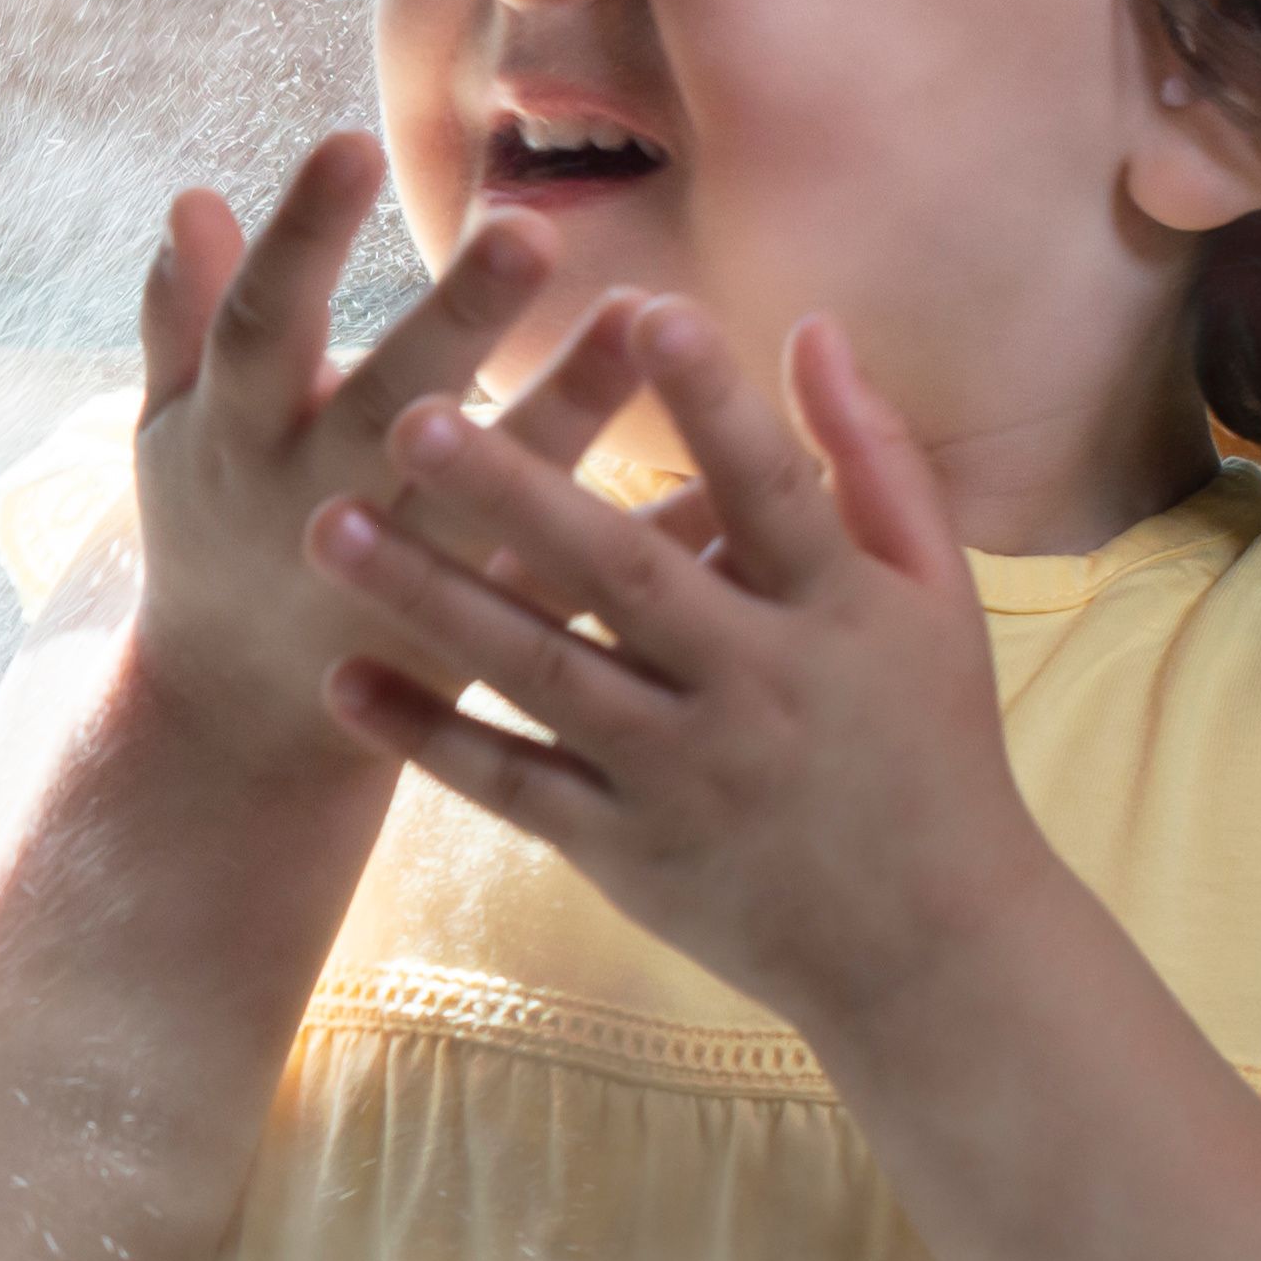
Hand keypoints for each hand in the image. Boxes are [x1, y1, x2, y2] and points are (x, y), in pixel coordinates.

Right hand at [123, 133, 654, 794]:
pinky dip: (644, 533)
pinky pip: (569, 581)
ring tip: (642, 310)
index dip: (302, 236)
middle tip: (531, 228)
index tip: (354, 139)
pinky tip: (722, 470)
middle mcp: (316, 499)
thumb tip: (191, 198)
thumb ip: (184, 321)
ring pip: (492, 493)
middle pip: (391, 402)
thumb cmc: (213, 533)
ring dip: (568, 406)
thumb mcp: (175, 431)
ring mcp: (402, 577)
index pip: (264, 322)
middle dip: (457, 320)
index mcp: (238, 436)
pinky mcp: (478, 639)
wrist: (239, 721)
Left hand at [308, 303, 1065, 1035]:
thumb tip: (815, 327)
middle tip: (410, 417)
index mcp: (839, 614)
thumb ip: (874, 459)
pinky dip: (427, 737)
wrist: (931, 951)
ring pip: (542, 673)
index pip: (772, 492)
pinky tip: (340, 678)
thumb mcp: (934, 600)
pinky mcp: (626, 850)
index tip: (647, 309)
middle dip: (516, 494)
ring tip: (327, 528)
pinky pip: (513, 786)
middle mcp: (756, 688)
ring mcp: (682, 773)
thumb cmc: (930, 747)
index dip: (715, 403)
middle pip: (623, 576)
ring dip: (433, 599)